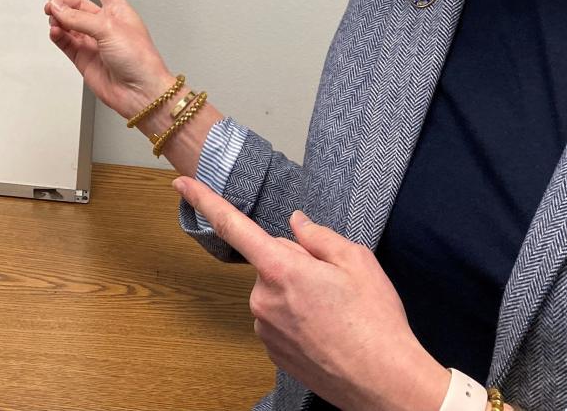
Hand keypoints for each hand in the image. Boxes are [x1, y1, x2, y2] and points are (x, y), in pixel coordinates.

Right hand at [44, 0, 173, 118]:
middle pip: (80, 7)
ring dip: (59, 20)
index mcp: (119, 12)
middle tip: (52, 4)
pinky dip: (58, 36)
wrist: (140, 92)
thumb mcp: (108, 29)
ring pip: (70, 25)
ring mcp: (95, 43)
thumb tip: (58, 8)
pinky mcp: (85, 59)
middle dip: (65, 3)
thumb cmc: (139, 59)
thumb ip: (79, 18)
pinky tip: (55, 32)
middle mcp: (106, 26)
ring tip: (53, 19)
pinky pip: (66, 43)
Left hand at [173, 176, 447, 410]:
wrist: (385, 383)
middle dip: (296, 262)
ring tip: (335, 311)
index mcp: (281, 267)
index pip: (232, 225)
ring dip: (297, 292)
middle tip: (333, 282)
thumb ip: (319, 236)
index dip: (204, 200)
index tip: (181, 183)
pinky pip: (278, 318)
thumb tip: (297, 224)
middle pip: (271, 261)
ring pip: (275, 291)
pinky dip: (298, 317)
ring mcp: (265, 328)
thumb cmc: (375, 322)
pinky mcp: (272, 351)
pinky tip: (327, 329)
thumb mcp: (357, 261)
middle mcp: (263, 298)